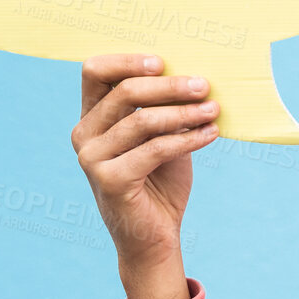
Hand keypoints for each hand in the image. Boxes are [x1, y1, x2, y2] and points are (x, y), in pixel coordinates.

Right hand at [72, 54, 217, 268]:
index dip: (127, 60)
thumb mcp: (162, 137)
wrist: (154, 238)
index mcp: (91, 117)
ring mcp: (91, 159)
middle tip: (204, 85)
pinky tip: (211, 133)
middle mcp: (83, 135)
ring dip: (184, 112)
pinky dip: (188, 138)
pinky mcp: (109, 180)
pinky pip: (155, 148)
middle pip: (124, 91)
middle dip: (169, 85)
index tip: (164, 61)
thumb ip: (165, 108)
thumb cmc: (160, 182)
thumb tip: (195, 76)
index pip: (95, 72)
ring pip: (142, 119)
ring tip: (214, 109)